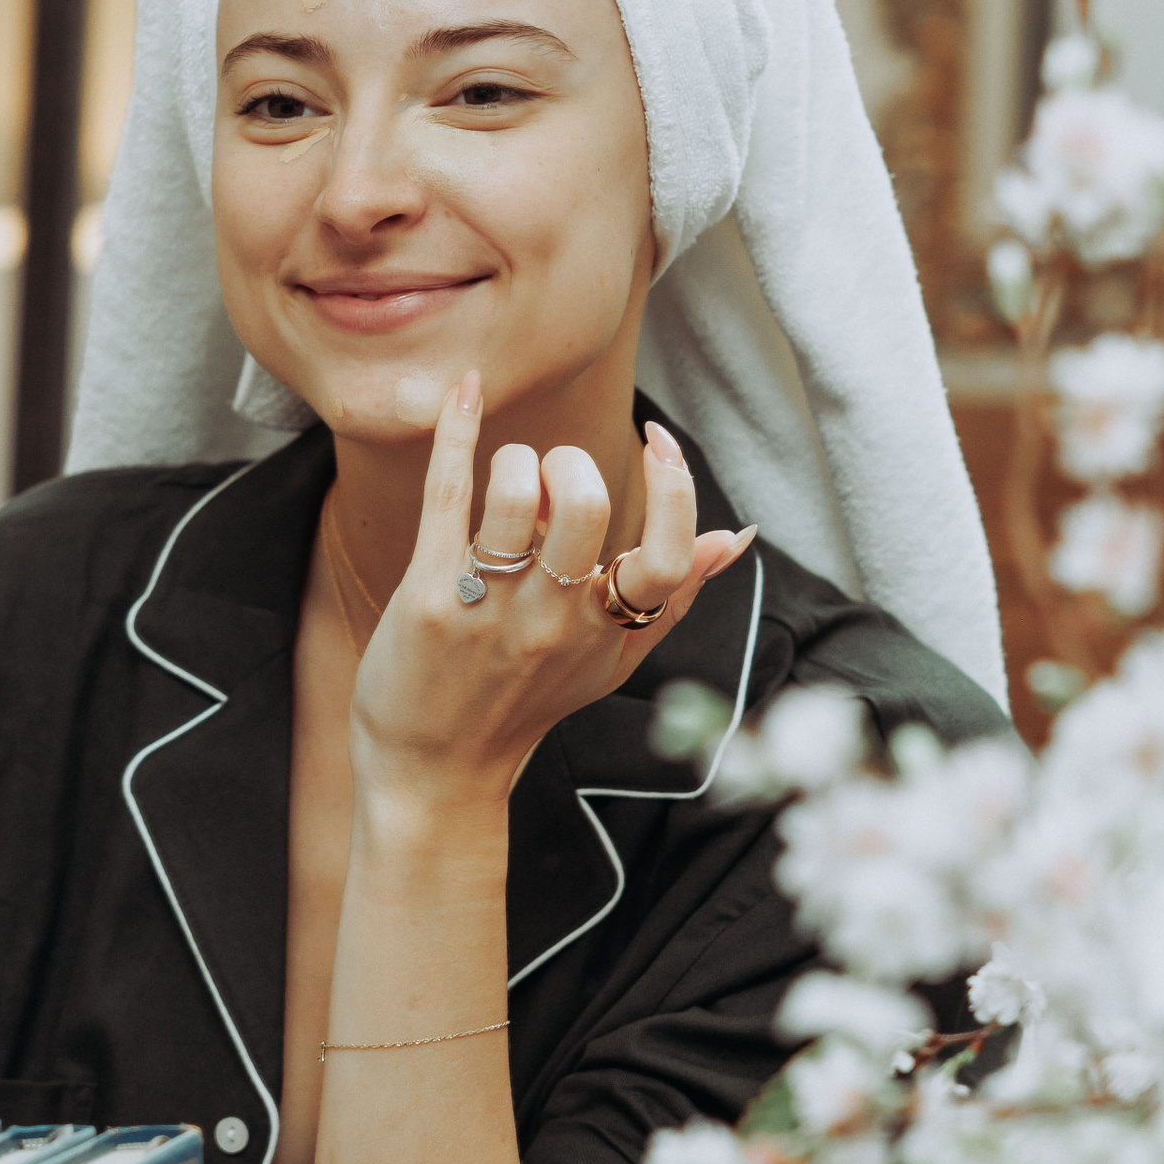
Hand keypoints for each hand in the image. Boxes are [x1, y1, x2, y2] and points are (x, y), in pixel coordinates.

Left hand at [347, 374, 753, 852]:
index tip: (658, 441)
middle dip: (574, 465)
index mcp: (605, 631)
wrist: (435, 771)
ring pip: (514, 496)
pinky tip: (464, 391)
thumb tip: (736, 536)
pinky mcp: (427, 595)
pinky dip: (455, 434)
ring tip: (510, 477)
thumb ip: (673, 599)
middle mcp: (553, 620)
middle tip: (557, 473)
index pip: (668, 558)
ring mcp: (488, 607)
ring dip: (518, 461)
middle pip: (587, 509)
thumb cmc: (524, 704)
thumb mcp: (610, 662)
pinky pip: (447, 498)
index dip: (674, 489)